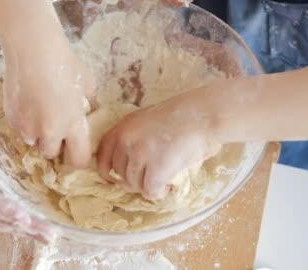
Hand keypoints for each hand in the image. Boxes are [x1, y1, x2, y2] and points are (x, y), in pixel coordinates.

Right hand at [3, 40, 95, 167]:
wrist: (33, 49)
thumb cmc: (65, 63)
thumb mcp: (87, 82)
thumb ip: (90, 102)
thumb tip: (92, 110)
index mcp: (72, 125)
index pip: (78, 160)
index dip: (77, 157)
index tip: (75, 148)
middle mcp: (49, 131)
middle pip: (50, 153)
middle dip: (53, 144)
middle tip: (55, 126)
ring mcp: (27, 126)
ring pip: (32, 141)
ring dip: (36, 133)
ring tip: (39, 111)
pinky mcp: (11, 118)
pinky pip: (18, 127)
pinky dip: (23, 120)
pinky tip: (27, 101)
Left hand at [97, 93, 219, 198]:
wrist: (205, 115)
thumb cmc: (185, 116)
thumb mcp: (149, 120)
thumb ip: (135, 137)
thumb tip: (130, 163)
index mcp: (123, 126)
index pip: (103, 155)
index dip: (107, 170)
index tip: (113, 179)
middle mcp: (126, 140)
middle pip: (120, 174)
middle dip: (135, 180)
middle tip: (152, 177)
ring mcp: (140, 154)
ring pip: (134, 185)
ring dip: (149, 186)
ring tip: (165, 179)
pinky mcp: (155, 169)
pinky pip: (150, 191)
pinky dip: (159, 192)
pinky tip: (168, 185)